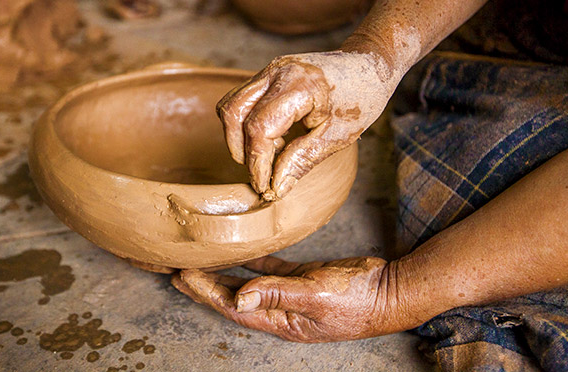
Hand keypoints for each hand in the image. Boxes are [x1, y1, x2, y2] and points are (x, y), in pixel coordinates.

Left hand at [171, 255, 412, 342]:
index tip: (182, 276)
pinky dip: (253, 259)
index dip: (206, 292)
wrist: (392, 291)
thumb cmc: (359, 298)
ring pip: (248, 282)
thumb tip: (238, 297)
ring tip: (197, 262)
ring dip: (223, 273)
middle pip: (233, 297)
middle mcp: (281, 310)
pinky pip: (270, 269)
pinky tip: (238, 248)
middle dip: (203, 285)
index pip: (233, 306)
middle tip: (175, 271)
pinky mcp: (303, 279)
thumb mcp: (316, 295)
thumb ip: (278, 293)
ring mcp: (291, 295)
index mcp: (282, 320)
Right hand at [217, 51, 394, 198]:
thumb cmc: (361, 97)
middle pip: (234, 113)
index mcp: (299, 86)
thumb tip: (276, 187)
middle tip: (261, 175)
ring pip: (232, 104)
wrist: (370, 64)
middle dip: (241, 150)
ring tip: (270, 154)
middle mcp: (277, 72)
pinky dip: (248, 124)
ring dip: (240, 136)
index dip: (257, 163)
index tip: (263, 187)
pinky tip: (276, 138)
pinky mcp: (267, 73)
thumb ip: (302, 161)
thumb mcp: (338, 136)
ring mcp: (269, 69)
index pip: (260, 129)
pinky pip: (243, 99)